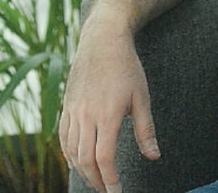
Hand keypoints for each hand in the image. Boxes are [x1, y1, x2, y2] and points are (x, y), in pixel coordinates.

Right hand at [59, 17, 159, 191]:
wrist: (102, 40)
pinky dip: (68, 154)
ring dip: (82, 171)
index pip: (104, 158)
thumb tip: (154, 157)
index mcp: (108, 115)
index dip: (109, 180)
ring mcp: (73, 110)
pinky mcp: (67, 105)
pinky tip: (76, 163)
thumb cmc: (126, 67)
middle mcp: (86, 115)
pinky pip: (63, 137)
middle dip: (96, 181)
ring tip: (95, 180)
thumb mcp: (141, 97)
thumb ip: (145, 130)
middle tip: (107, 191)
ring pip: (72, 151)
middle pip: (85, 159)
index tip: (116, 192)